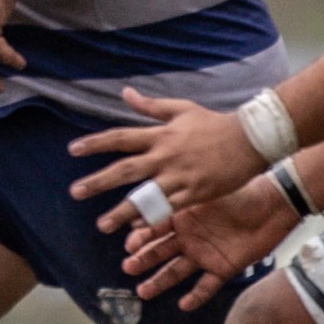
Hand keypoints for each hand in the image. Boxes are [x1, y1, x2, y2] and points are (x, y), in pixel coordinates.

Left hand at [67, 88, 264, 234]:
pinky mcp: (194, 193)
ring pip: (144, 196)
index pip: (120, 138)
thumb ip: (151, 106)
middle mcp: (165, 156)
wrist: (249, 140)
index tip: (73, 150)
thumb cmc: (214, 124)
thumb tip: (125, 93)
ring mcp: (179, 177)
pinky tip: (136, 230)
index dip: (95, 143)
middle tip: (75, 192)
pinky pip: (168, 209)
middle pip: (125, 170)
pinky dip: (152, 219)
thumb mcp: (182, 109)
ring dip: (121, 211)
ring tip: (101, 225)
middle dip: (98, 182)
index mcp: (160, 135)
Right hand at [120, 178, 297, 309]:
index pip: (155, 230)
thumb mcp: (207, 196)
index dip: (141, 238)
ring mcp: (205, 255)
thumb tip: (151, 201)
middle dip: (144, 260)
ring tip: (143, 291)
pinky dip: (196, 296)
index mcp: (183, 218)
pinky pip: (207, 286)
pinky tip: (183, 305)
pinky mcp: (223, 268)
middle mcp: (190, 238)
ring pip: (177, 272)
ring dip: (160, 281)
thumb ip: (180, 202)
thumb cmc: (241, 193)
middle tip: (129, 267)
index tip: (128, 245)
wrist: (274, 205)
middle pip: (161, 253)